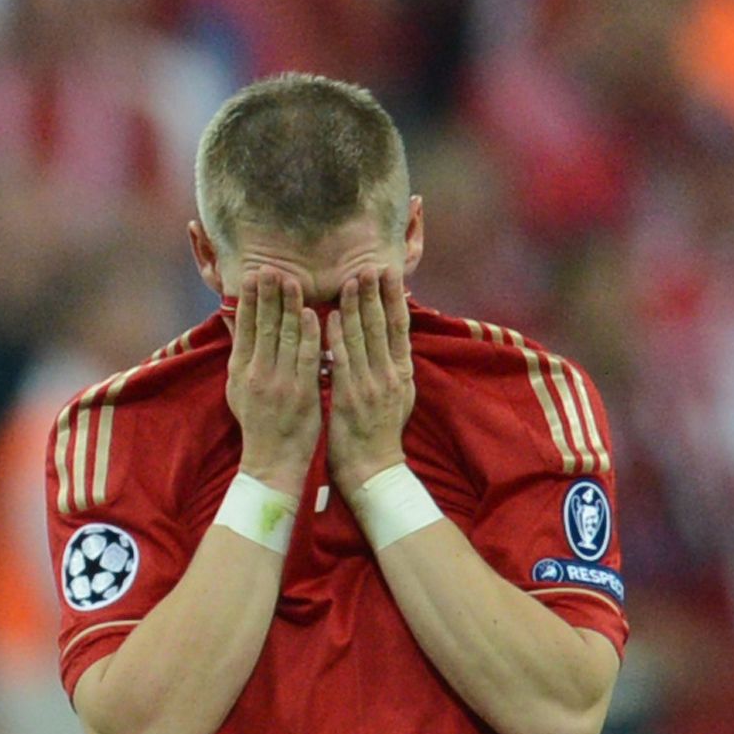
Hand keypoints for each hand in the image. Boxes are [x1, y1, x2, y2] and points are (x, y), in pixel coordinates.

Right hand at [227, 269, 322, 496]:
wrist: (272, 462)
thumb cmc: (258, 423)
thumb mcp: (239, 388)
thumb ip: (241, 353)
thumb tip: (234, 320)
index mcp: (240, 370)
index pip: (243, 327)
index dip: (248, 299)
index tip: (251, 274)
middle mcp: (255, 373)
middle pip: (261, 325)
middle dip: (266, 294)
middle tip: (270, 266)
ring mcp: (278, 383)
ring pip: (283, 336)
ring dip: (288, 306)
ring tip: (291, 278)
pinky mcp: (300, 393)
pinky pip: (305, 357)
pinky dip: (307, 333)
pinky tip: (311, 313)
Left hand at [327, 266, 413, 490]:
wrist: (373, 469)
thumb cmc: (379, 433)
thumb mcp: (397, 396)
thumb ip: (392, 367)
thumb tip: (391, 339)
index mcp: (402, 373)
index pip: (400, 327)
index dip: (394, 298)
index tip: (389, 272)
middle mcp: (391, 375)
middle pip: (383, 325)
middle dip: (376, 293)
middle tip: (370, 264)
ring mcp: (372, 385)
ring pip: (364, 337)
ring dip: (356, 307)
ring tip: (350, 279)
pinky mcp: (351, 397)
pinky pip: (343, 360)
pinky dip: (337, 336)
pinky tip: (330, 316)